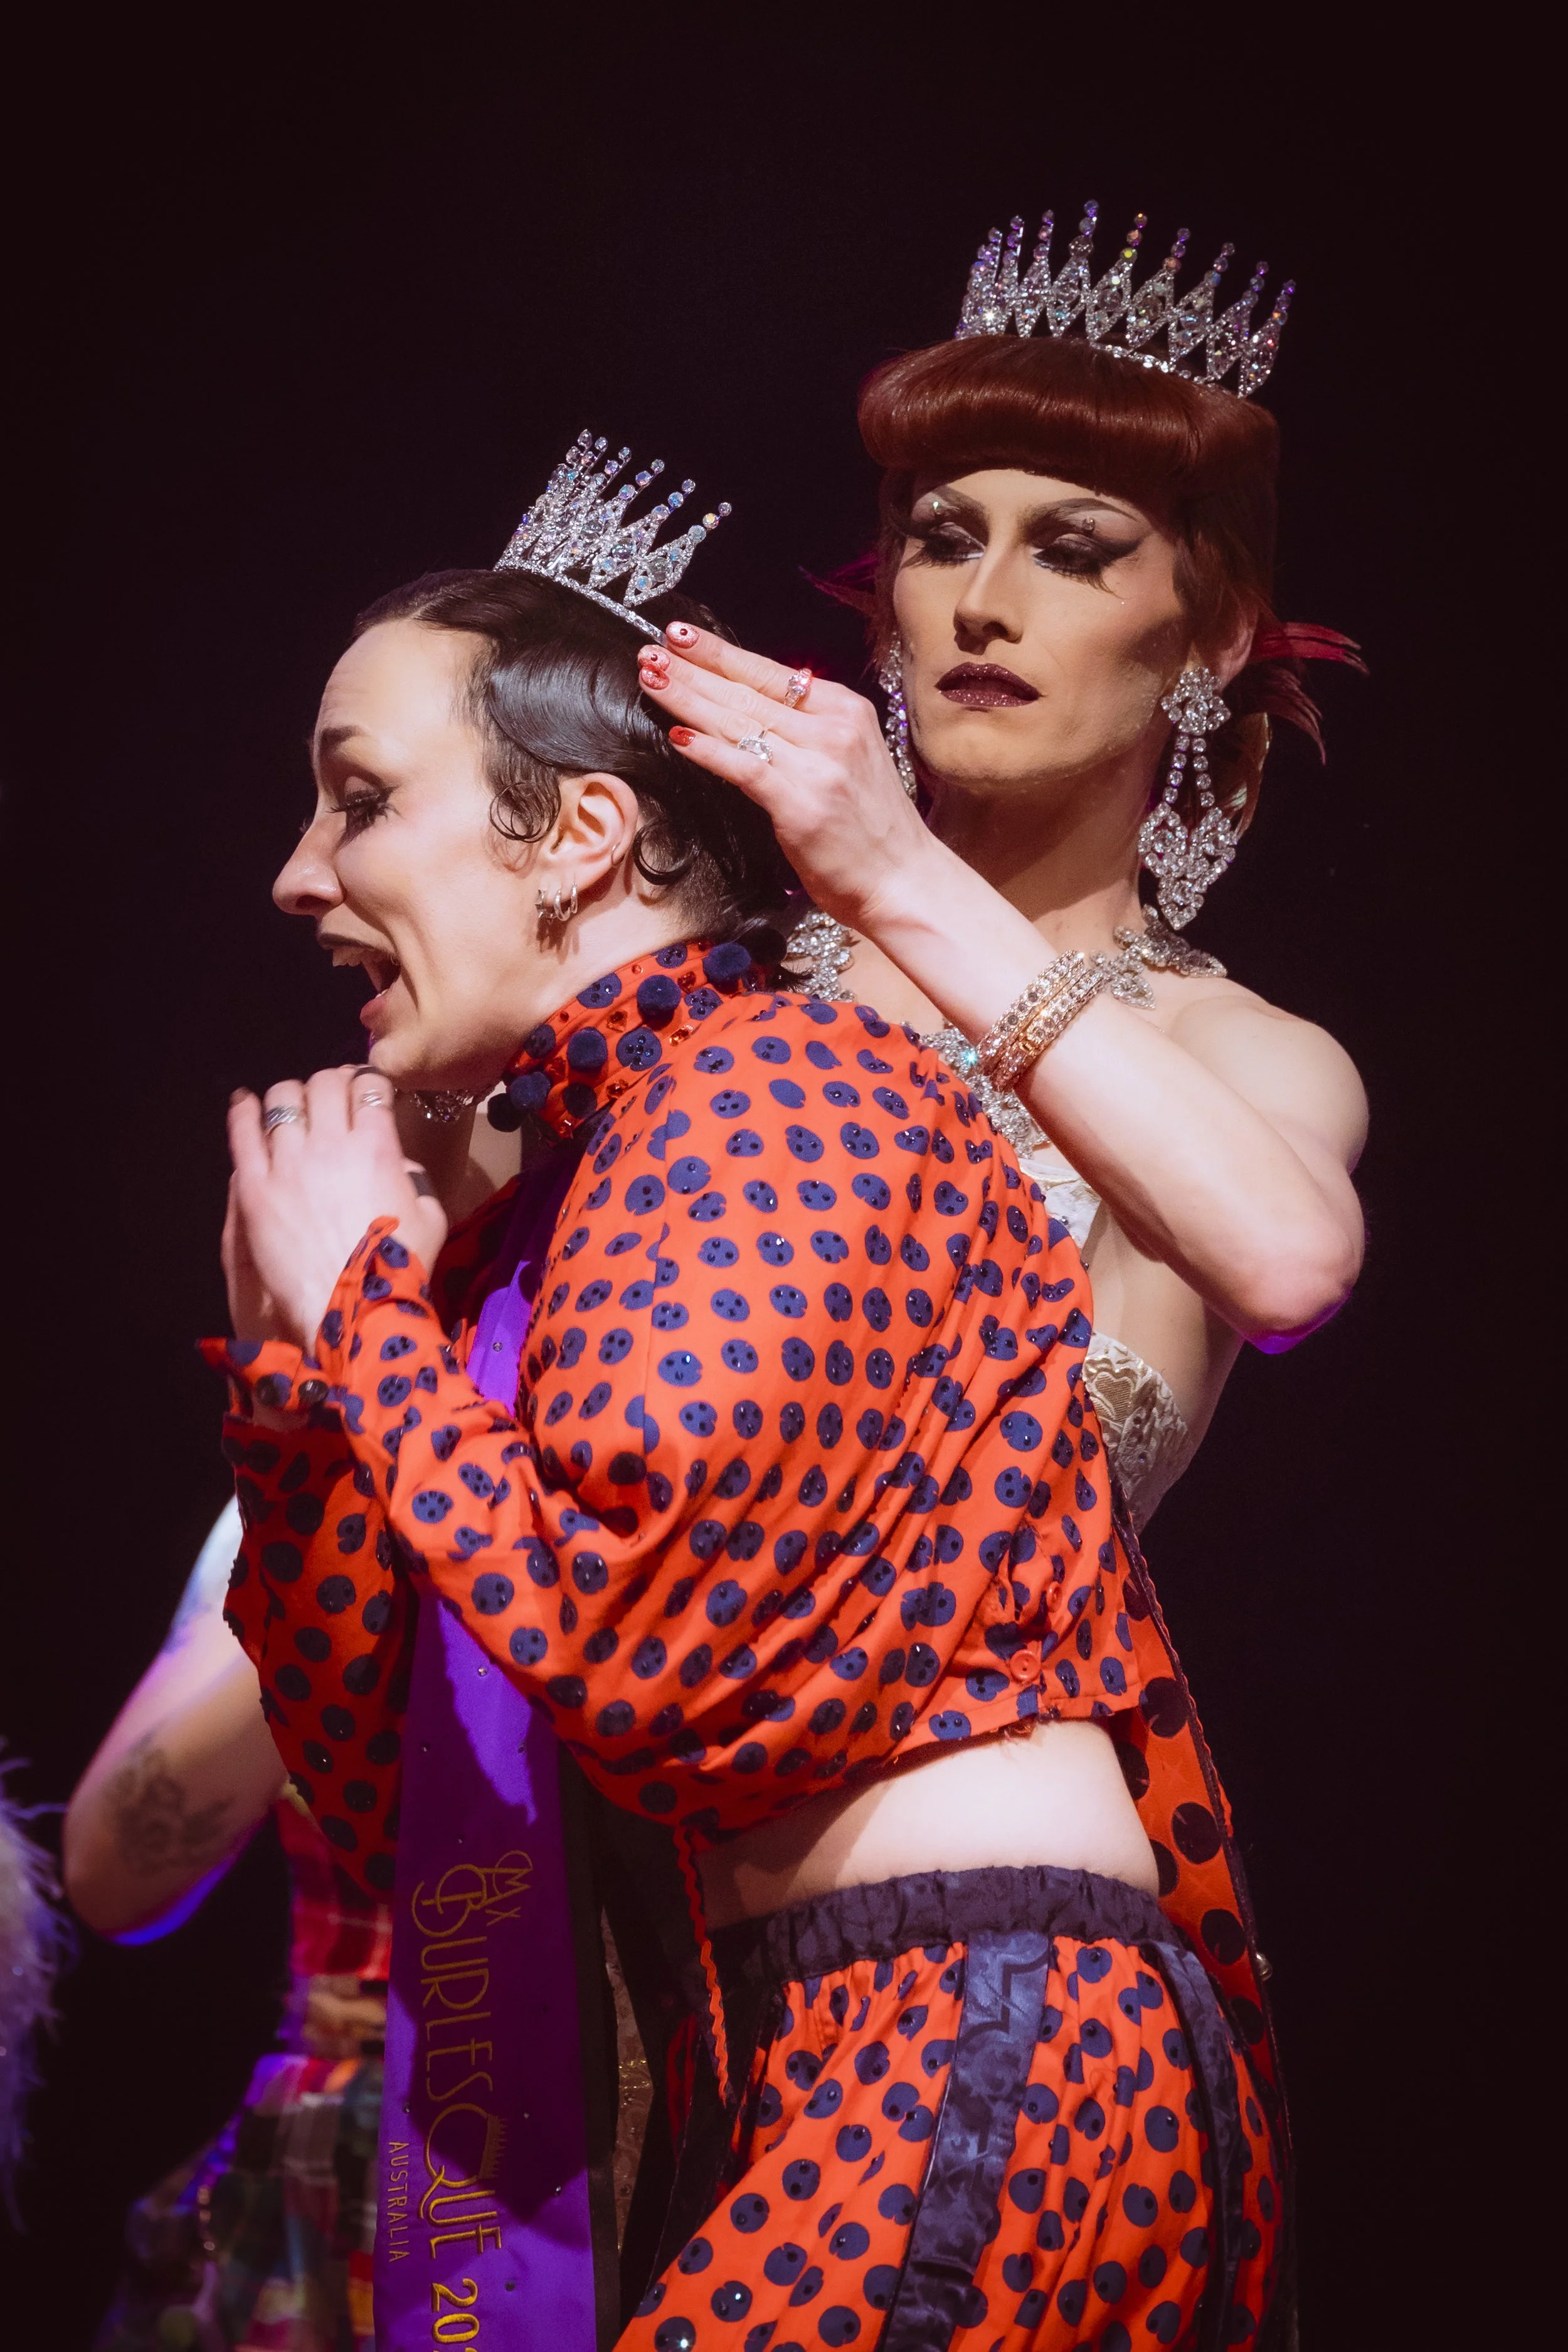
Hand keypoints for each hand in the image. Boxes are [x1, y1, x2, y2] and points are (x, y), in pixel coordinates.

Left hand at [225, 1066, 447, 1349]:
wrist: (351, 1310)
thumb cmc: (399, 1269)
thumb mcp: (432, 1217)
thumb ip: (416, 1179)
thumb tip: (398, 1165)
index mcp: (378, 1147)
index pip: (369, 1087)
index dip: (368, 1081)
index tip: (366, 1089)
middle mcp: (330, 1144)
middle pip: (324, 1084)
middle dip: (330, 1082)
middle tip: (331, 1096)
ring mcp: (288, 1163)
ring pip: (282, 1100)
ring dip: (291, 1095)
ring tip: (292, 1104)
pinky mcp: (254, 1188)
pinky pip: (242, 1135)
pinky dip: (242, 1112)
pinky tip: (243, 1102)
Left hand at [636, 623, 938, 931]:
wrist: (905, 881)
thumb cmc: (872, 831)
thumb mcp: (848, 760)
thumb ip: (807, 733)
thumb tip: (752, 711)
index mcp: (845, 711)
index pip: (771, 673)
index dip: (720, 653)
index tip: (680, 635)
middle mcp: (833, 729)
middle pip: (748, 691)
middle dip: (692, 670)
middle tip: (649, 651)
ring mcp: (817, 764)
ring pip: (740, 722)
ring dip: (688, 699)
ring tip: (652, 679)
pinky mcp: (800, 803)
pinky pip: (744, 767)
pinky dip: (708, 751)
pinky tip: (678, 736)